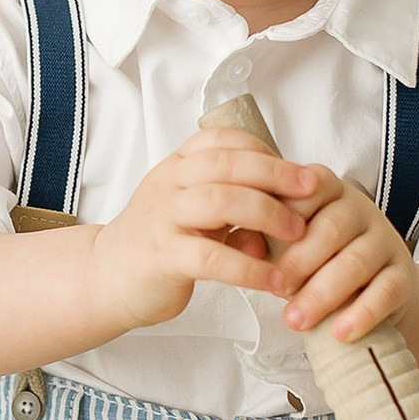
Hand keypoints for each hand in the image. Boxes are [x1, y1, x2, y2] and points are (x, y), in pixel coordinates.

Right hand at [85, 129, 320, 334]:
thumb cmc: (160, 242)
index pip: (222, 140)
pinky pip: (211, 257)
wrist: (106, 277)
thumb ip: (235, 206)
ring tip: (298, 234)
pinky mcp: (162, 257)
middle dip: (276, 175)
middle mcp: (168, 184)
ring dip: (267, 214)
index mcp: (178, 167)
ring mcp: (163, 218)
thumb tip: (286, 213)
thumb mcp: (195, 213)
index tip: (297, 171)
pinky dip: (248, 267)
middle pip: (226, 164)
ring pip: (219, 200)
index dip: (265, 151)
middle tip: (312, 192)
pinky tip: (273, 278)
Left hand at [268, 169, 413, 344]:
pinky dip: (363, 313)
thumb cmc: (311, 258)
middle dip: (300, 261)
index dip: (283, 217)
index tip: (260, 245)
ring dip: (323, 293)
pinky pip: (388, 290)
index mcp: (325, 190)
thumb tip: (235, 246)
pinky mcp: (404, 273)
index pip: (306, 191)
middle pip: (333, 228)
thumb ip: (255, 238)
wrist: (365, 287)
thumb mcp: (281, 242)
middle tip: (274, 288)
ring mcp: (386, 239)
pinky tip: (340, 332)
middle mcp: (360, 208)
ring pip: (357, 261)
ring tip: (295, 320)